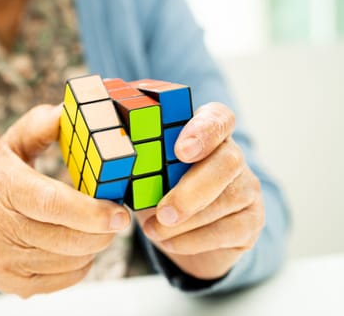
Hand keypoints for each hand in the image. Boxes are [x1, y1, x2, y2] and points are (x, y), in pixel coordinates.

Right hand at [0, 104, 130, 297]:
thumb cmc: (1, 180)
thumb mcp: (12, 146)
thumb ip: (39, 126)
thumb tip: (66, 112)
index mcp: (3, 188)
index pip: (51, 204)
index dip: (90, 211)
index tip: (119, 213)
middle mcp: (0, 229)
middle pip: (68, 238)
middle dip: (102, 230)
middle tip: (116, 217)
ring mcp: (7, 261)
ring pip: (72, 260)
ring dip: (94, 244)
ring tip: (92, 226)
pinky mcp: (16, 284)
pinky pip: (68, 278)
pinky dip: (82, 262)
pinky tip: (74, 245)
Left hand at [136, 102, 264, 279]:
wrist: (184, 232)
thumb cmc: (159, 189)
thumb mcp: (145, 171)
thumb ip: (136, 159)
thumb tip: (109, 156)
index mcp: (205, 133)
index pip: (218, 118)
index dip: (203, 131)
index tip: (181, 150)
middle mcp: (232, 155)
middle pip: (227, 162)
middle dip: (192, 190)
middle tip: (163, 212)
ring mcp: (246, 188)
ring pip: (226, 201)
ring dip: (185, 222)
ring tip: (153, 230)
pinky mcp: (250, 221)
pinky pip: (228, 230)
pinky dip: (192, 240)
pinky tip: (168, 241)